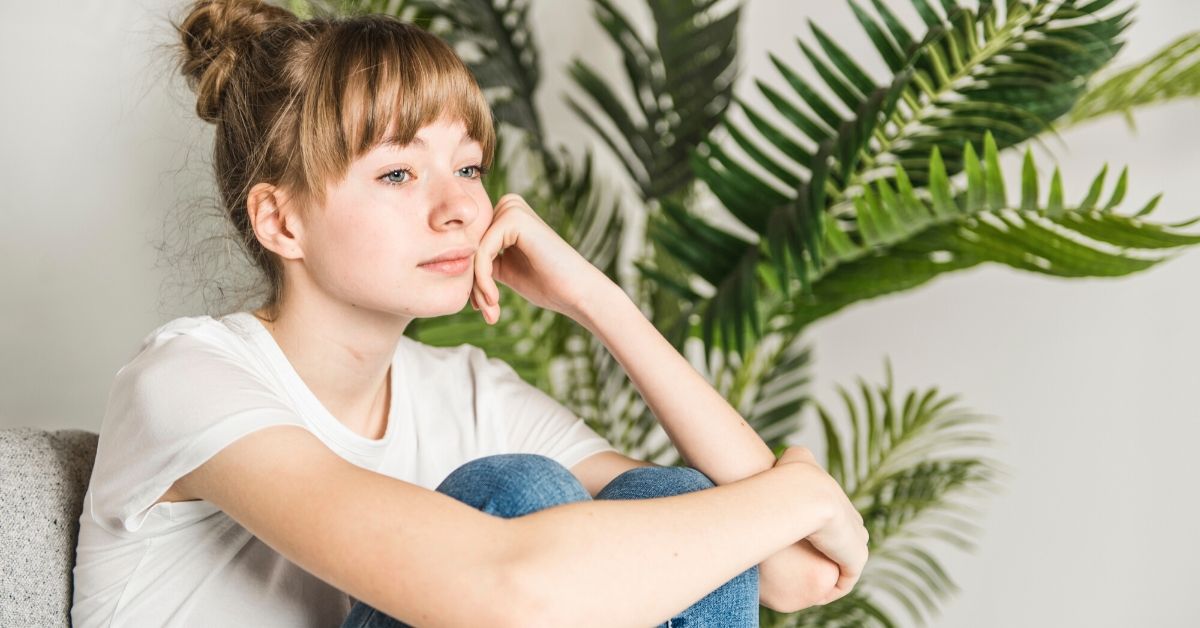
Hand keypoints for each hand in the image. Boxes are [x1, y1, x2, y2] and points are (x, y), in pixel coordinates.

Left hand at [470, 193, 610, 324]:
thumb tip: (453, 262)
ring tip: (491, 310)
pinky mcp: (514, 218)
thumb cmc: (547, 284)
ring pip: (474, 252)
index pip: (474, 246)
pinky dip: (483, 280)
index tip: (481, 307)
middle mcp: (509, 205)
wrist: (577, 292)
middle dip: (474, 283)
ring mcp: (512, 208)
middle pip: (471, 247)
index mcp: (507, 215)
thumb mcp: (506, 269)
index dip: (473, 279)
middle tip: (487, 312)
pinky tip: (494, 300)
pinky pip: (482, 253)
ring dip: (478, 285)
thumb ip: (484, 260)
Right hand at [773, 446, 868, 605]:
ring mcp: (856, 541)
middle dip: (823, 553)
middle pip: (841, 542)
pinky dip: (831, 589)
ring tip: (803, 584)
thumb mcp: (795, 455)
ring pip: (842, 562)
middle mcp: (852, 521)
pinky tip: (813, 594)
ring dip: (826, 573)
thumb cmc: (792, 474)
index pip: (833, 520)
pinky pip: (844, 581)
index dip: (814, 531)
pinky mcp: (855, 560)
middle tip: (796, 566)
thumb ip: (795, 454)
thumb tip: (791, 453)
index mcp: (838, 501)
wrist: (805, 494)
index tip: (793, 541)